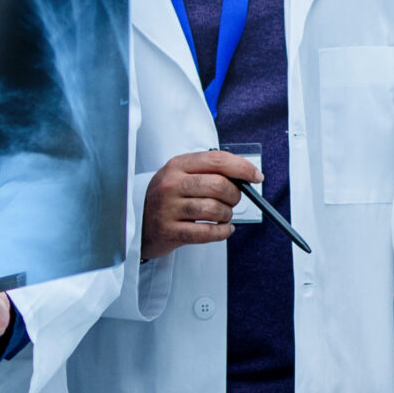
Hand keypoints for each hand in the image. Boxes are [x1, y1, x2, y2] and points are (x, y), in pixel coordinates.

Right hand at [140, 149, 260, 258]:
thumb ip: (207, 172)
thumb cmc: (166, 198)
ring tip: (223, 216)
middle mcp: (171, 184)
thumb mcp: (180, 176)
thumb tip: (244, 175)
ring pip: (215, 209)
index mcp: (176, 165)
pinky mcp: (170, 231)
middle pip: (218, 185)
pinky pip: (207, 233)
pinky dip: (222, 232)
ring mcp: (168, 208)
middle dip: (234, 195)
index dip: (242, 168)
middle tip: (233, 200)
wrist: (138, 222)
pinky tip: (223, 229)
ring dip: (227, 215)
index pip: (216, 160)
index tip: (255, 176)